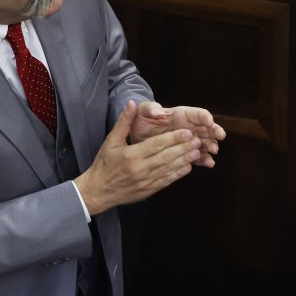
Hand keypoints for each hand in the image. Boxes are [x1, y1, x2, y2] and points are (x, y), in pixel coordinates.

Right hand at [74, 101, 201, 214]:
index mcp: (131, 155)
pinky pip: (167, 181)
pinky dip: (178, 174)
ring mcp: (146, 181)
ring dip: (184, 160)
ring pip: (169, 169)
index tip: (187, 132)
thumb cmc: (104, 164)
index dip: (173, 138)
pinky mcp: (149, 190)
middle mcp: (140, 169)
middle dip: (183, 148)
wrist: (98, 192)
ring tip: (197, 151)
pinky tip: (188, 166)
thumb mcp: (111, 141)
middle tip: (198, 140)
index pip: (156, 145)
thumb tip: (132, 103)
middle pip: (166, 157)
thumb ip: (123, 122)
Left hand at [128, 101, 224, 166]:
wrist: (139, 136)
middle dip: (214, 131)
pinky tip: (209, 164)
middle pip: (206, 127)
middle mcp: (188, 127)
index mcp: (180, 115)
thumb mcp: (143, 112)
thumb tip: (159, 112)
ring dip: (210, 146)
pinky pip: (197, 155)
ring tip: (214, 152)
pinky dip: (203, 159)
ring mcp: (189, 140)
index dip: (204, 116)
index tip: (209, 121)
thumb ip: (150, 109)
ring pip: (204, 142)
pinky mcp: (186, 152)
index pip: (196, 113)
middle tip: (220, 136)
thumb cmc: (142, 120)